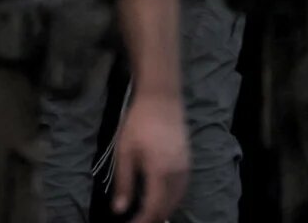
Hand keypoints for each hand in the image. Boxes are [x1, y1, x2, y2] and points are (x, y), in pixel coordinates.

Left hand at [113, 89, 188, 222]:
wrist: (161, 98)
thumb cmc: (139, 123)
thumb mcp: (124, 153)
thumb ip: (124, 183)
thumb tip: (120, 210)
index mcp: (160, 172)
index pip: (153, 208)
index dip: (142, 222)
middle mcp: (177, 173)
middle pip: (168, 207)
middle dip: (153, 218)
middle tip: (136, 221)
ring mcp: (185, 167)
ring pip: (177, 199)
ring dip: (163, 210)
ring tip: (146, 214)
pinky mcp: (188, 161)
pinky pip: (182, 188)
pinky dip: (171, 198)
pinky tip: (160, 198)